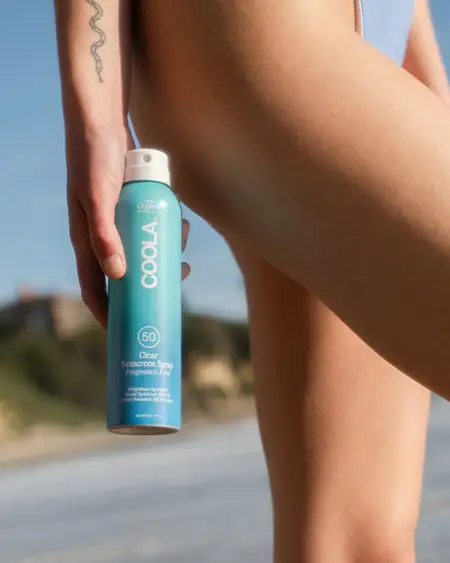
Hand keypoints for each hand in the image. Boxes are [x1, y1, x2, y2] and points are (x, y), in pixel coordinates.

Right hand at [66, 126, 189, 327]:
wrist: (101, 121)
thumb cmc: (93, 159)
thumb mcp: (97, 198)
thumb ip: (103, 234)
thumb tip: (119, 275)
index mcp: (86, 240)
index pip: (94, 288)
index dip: (108, 312)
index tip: (127, 330)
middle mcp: (101, 234)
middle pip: (125, 273)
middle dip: (149, 282)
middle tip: (174, 282)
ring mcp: (117, 221)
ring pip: (142, 250)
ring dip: (163, 253)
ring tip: (182, 246)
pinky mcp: (131, 206)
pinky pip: (150, 228)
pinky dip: (166, 229)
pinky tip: (180, 222)